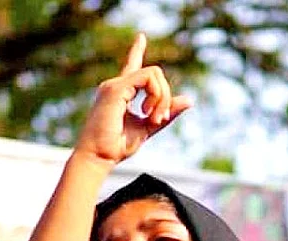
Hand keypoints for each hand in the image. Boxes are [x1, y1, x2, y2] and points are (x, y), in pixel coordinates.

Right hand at [73, 34, 192, 168]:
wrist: (99, 157)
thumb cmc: (117, 146)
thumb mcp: (148, 127)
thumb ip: (165, 113)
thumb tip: (189, 100)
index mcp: (121, 93)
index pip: (131, 66)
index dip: (137, 51)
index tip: (141, 37)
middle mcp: (116, 85)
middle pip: (154, 73)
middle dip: (165, 96)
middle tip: (158, 119)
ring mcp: (115, 85)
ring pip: (153, 73)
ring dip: (162, 97)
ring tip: (153, 119)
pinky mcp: (116, 89)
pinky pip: (147, 78)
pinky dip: (156, 95)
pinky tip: (149, 113)